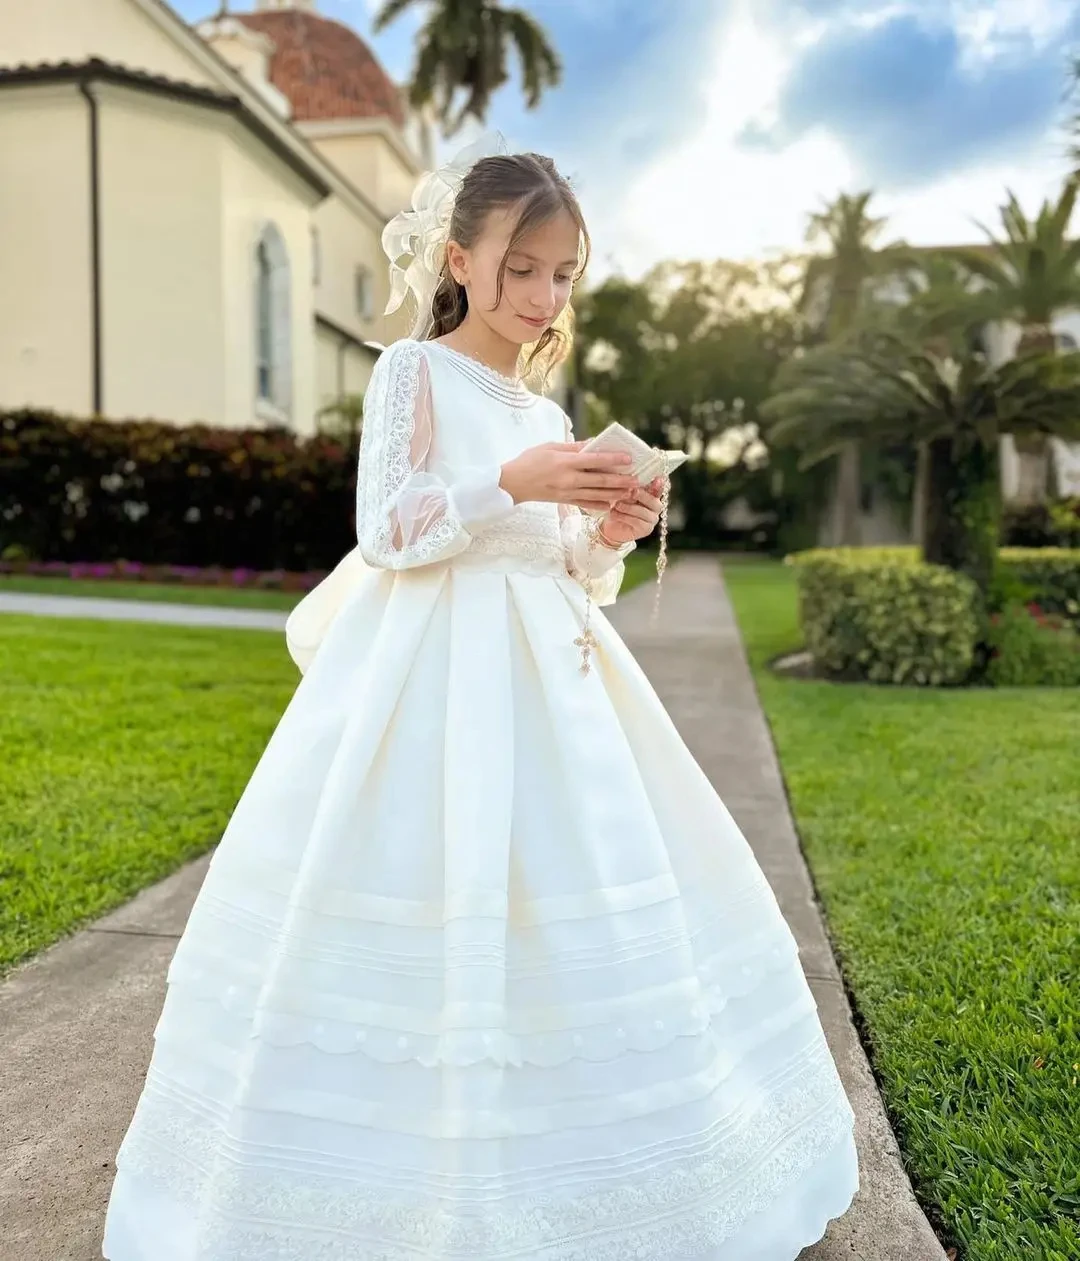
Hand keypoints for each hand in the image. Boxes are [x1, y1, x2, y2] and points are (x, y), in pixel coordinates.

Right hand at [499, 441, 639, 511]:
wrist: (512, 483)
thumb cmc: (530, 460)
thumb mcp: (550, 446)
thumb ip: (573, 446)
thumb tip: (594, 443)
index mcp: (565, 462)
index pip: (595, 460)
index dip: (613, 459)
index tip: (628, 459)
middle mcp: (569, 479)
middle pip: (600, 480)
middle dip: (620, 481)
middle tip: (636, 480)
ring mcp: (567, 492)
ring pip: (596, 494)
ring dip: (614, 494)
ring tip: (629, 492)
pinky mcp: (564, 501)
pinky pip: (585, 504)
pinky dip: (599, 505)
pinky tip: (611, 504)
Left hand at [597, 478, 663, 545]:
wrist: (611, 527)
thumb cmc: (618, 507)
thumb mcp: (623, 495)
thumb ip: (631, 488)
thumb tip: (632, 479)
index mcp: (653, 495)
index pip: (658, 489)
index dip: (658, 485)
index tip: (657, 479)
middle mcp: (656, 507)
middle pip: (653, 501)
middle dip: (641, 495)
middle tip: (630, 491)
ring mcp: (652, 520)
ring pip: (643, 511)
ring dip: (628, 507)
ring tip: (616, 504)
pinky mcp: (645, 530)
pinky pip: (636, 521)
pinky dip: (624, 516)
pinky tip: (614, 513)